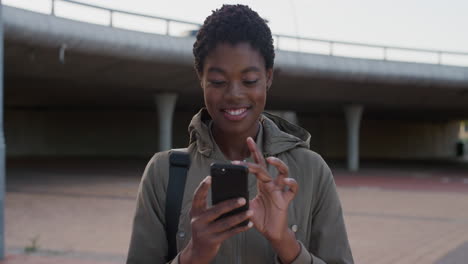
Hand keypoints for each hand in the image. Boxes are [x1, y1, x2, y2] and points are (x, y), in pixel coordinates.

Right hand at [179, 176, 253, 263]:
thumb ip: (210, 207)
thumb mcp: (202, 216)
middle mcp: (198, 221)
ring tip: (250, 211)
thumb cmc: (203, 228)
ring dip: (240, 217)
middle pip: (216, 210)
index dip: (203, 187)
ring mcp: (205, 232)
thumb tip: (229, 195)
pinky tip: (248, 224)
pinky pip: (230, 233)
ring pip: (226, 222)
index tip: (210, 178)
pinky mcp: (213, 241)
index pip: (197, 197)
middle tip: (243, 199)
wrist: (198, 250)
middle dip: (231, 204)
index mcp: (194, 212)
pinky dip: (241, 228)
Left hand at [232, 137, 299, 262]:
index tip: (248, 140)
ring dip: (278, 164)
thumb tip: (227, 192)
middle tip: (249, 143)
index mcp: (262, 183)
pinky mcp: (285, 199)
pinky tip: (287, 181)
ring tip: (270, 160)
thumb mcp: (247, 206)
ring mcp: (279, 190)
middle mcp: (271, 184)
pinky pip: (292, 189)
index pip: (257, 164)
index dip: (254, 151)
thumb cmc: (260, 218)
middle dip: (258, 153)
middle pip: (266, 165)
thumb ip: (240, 197)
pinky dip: (292, 184)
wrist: (271, 233)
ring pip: (283, 172)